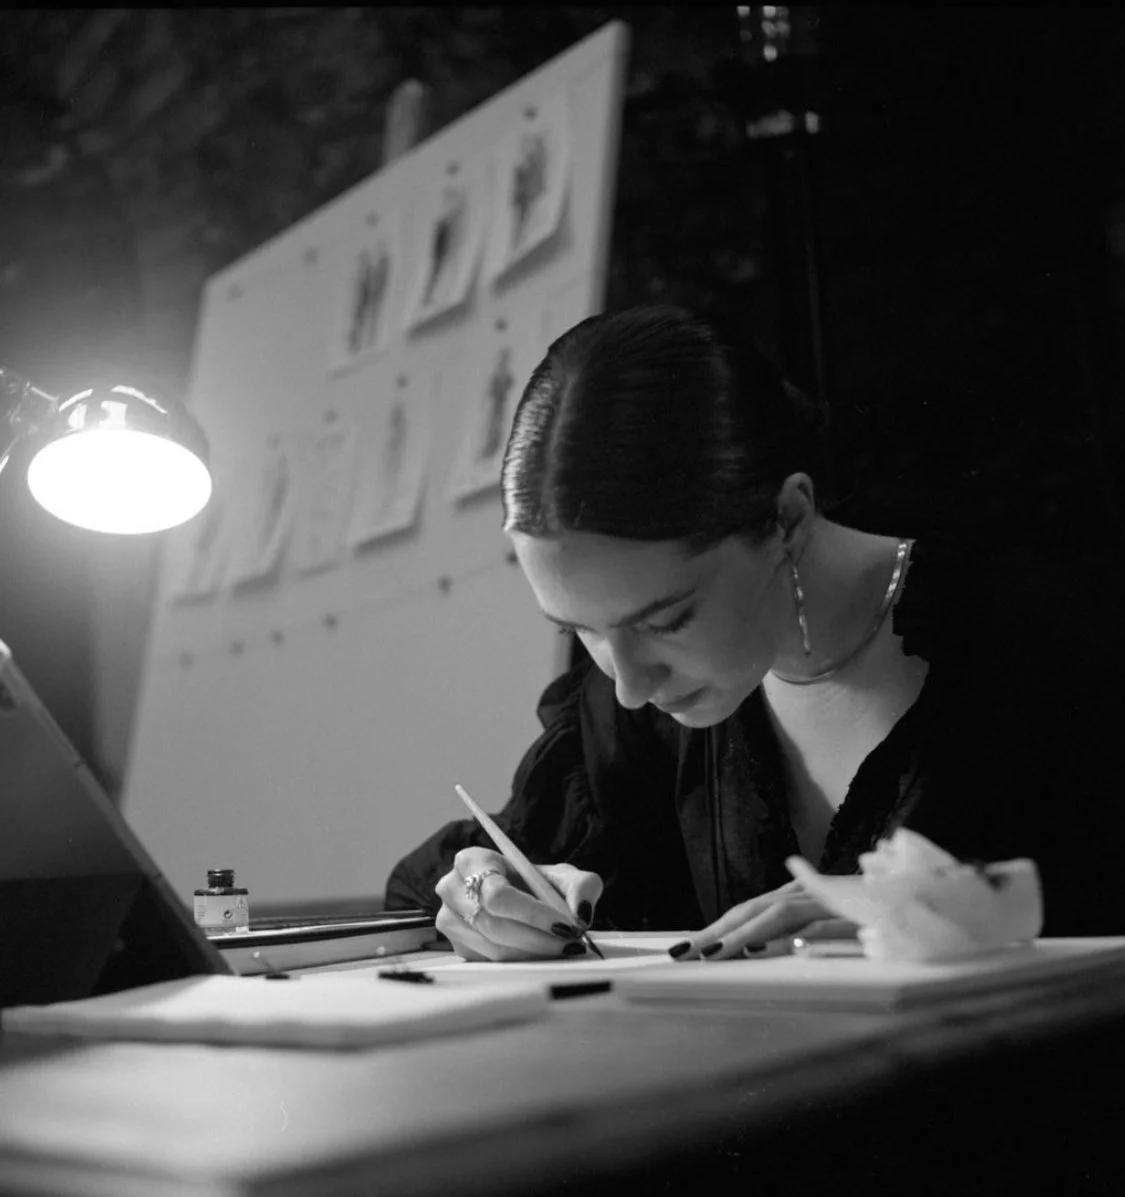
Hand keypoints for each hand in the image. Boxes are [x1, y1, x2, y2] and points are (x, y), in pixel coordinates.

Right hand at [434, 846, 603, 961]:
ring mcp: (448, 919)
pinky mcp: (456, 945)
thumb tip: (581, 915)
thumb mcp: (563, 876)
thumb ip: (581, 886)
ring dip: (532, 953)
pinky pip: (489, 961)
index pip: (498, 894)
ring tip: (562, 949)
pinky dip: (520, 961)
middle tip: (570, 944)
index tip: (565, 925)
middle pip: (493, 924)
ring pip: (493, 947)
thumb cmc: (536, 883)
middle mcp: (451, 888)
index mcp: (472, 860)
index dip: (533, 913)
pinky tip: (540, 953)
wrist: (519, 897)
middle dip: (537, 938)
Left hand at [669, 879, 856, 960]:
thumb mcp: (828, 925)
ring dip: (745, 934)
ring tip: (716, 952)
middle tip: (687, 953)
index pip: (749, 911)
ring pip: (781, 915)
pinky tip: (772, 950)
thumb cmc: (872, 918)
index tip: (684, 949)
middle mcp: (811, 895)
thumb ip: (799, 931)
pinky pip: (822, 927)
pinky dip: (796, 938)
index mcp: (800, 897)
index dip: (716, 928)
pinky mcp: (857, 916)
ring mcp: (833, 902)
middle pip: (755, 909)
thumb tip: (762, 945)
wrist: (919, 898)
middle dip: (718, 931)